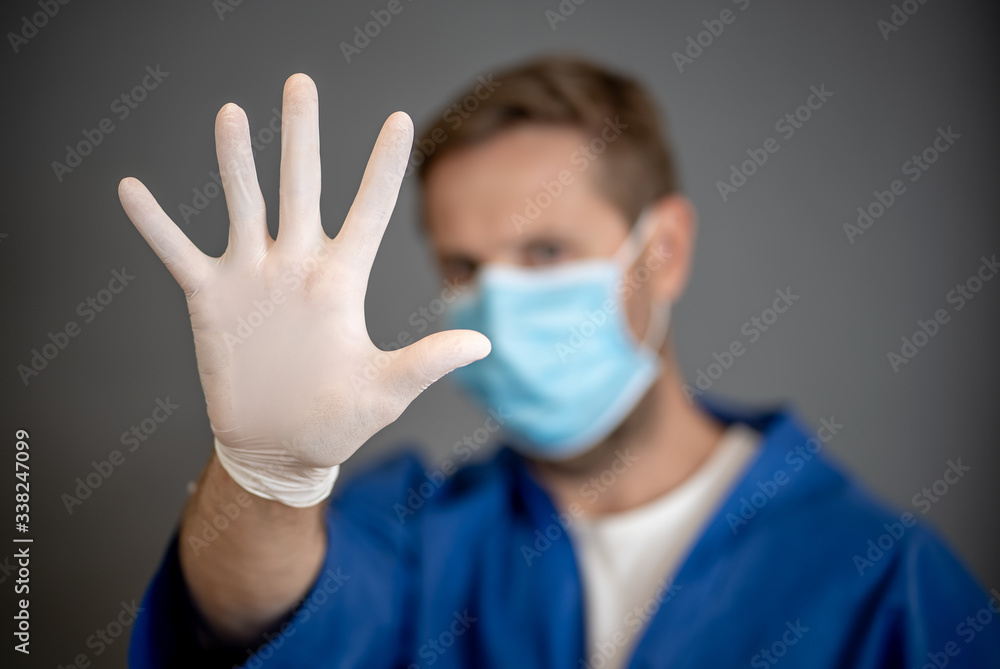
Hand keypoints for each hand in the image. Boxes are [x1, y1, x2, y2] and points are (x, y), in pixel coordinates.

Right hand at [117, 74, 489, 501]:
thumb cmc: (338, 422)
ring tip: (231, 115)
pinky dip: (155, 225)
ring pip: (244, 204)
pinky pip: (179, 252)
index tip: (400, 120)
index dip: (382, 168)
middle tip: (300, 83)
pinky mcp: (211, 298)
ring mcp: (253, 277)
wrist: (279, 448)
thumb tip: (482, 341)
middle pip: (301, 188)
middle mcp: (297, 266)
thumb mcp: (384, 392)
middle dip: (302, 137)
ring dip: (235, 162)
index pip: (368, 213)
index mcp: (341, 281)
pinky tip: (132, 190)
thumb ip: (426, 362)